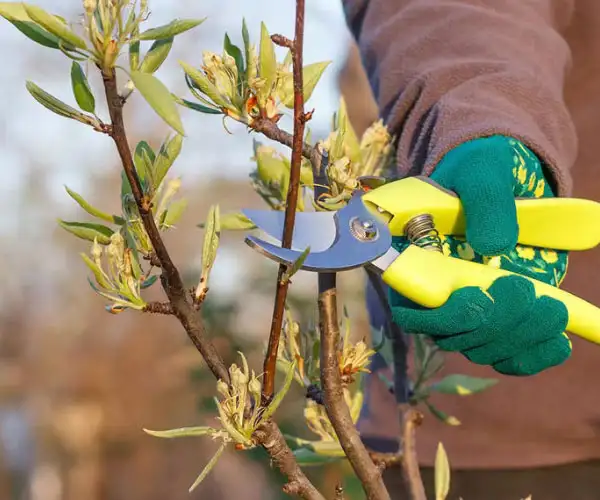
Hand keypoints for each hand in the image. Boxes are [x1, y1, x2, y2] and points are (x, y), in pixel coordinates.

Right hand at [389, 135, 570, 375]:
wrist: (504, 181)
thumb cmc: (480, 171)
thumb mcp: (482, 172)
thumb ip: (485, 202)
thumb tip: (494, 248)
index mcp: (415, 263)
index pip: (410, 309)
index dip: (438, 316)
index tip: (476, 296)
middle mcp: (438, 295)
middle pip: (451, 337)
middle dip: (492, 323)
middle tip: (524, 286)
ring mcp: (472, 311)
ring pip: (484, 349)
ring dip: (519, 337)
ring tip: (553, 308)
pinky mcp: (503, 319)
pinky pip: (511, 356)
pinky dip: (536, 355)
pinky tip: (560, 340)